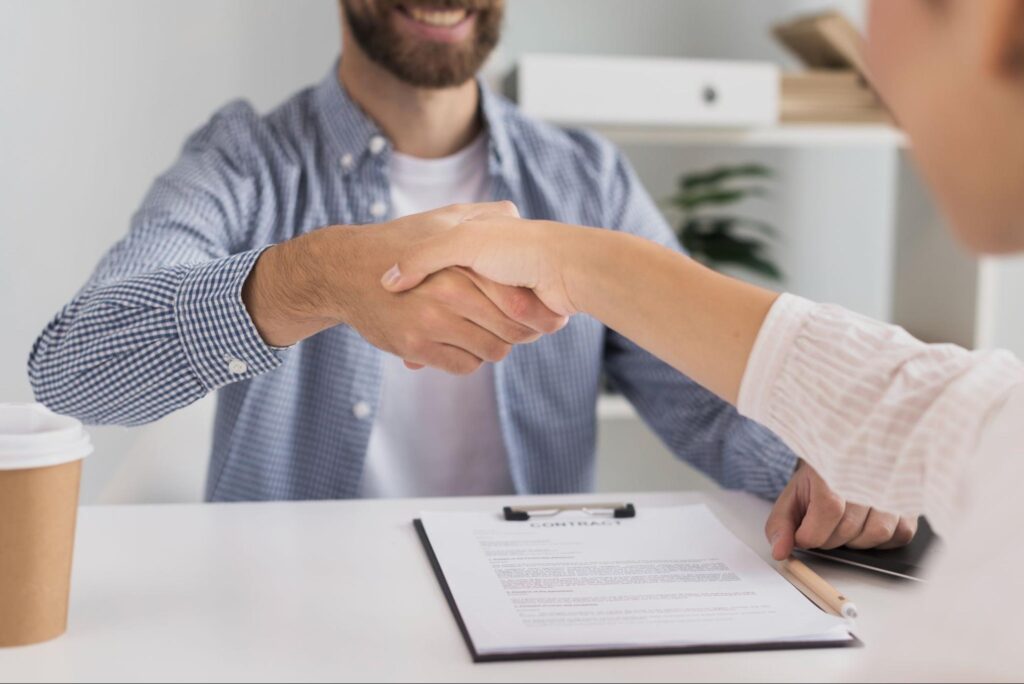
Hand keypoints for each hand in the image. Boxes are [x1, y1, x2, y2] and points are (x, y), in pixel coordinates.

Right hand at [243, 202, 566, 372]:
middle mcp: (448, 291)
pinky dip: (470, 359)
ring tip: (490, 334)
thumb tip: (515, 212)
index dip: (536, 310)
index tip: (540, 312)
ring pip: (491, 351)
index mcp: (461, 261)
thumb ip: (480, 215)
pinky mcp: (414, 346)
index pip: (518, 299)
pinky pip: (463, 365)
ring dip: (496, 346)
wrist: (345, 271)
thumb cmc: (398, 243)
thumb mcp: (439, 219)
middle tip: (523, 329)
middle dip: (523, 332)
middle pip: (511, 329)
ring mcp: (430, 321)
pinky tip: (463, 344)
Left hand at [765, 461, 917, 560]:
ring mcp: (894, 487)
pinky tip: (868, 522)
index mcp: (835, 467)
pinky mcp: (911, 501)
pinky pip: (899, 535)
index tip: (804, 531)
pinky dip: (881, 537)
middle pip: (848, 529)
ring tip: (847, 520)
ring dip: (856, 538)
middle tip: (824, 521)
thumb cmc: (822, 475)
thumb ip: (781, 524)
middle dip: (829, 537)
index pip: (827, 512)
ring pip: (875, 534)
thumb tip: (780, 551)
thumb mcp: (793, 493)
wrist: (849, 452)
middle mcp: (869, 475)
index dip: (810, 533)